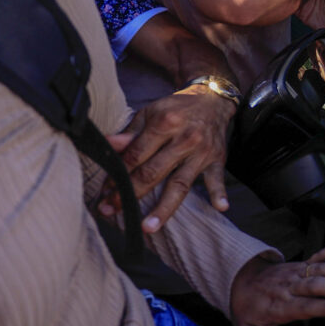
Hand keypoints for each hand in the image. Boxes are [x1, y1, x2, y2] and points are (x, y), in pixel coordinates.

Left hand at [101, 84, 236, 231]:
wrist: (212, 99)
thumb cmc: (177, 107)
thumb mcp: (151, 112)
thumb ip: (131, 132)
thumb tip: (107, 144)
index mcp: (165, 123)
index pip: (136, 155)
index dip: (118, 174)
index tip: (104, 191)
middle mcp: (184, 138)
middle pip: (153, 172)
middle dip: (129, 194)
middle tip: (111, 210)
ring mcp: (201, 151)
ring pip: (180, 183)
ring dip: (164, 206)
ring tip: (149, 226)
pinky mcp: (218, 159)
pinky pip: (217, 178)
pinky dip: (219, 193)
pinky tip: (220, 207)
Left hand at [231, 246, 324, 325]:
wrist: (240, 281)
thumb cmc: (248, 309)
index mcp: (280, 306)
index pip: (304, 307)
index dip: (323, 307)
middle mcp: (289, 287)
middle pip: (315, 286)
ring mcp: (296, 273)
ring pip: (318, 270)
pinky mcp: (301, 264)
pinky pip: (318, 256)